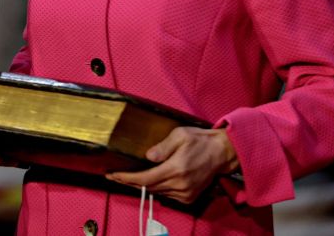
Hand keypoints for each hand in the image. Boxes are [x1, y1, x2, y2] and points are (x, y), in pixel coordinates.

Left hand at [105, 126, 238, 203]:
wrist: (222, 153)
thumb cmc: (200, 140)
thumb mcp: (180, 135)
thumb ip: (163, 146)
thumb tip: (148, 156)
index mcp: (176, 169)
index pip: (145, 178)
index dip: (126, 178)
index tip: (112, 174)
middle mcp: (180, 184)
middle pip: (148, 187)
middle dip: (130, 181)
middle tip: (115, 174)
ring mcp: (185, 193)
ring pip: (156, 192)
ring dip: (143, 185)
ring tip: (129, 176)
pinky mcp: (189, 197)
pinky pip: (167, 195)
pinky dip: (157, 188)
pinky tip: (150, 180)